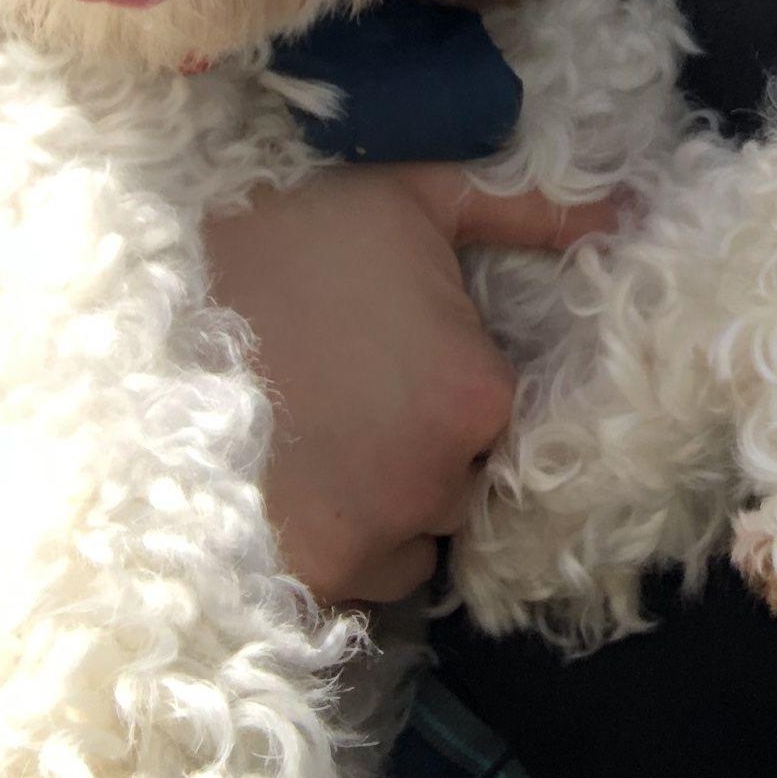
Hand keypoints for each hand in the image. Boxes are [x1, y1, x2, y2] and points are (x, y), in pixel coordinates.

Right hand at [205, 164, 619, 607]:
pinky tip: (281, 480)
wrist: (152, 286)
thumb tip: (625, 210)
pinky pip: (341, 583)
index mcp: (476, 399)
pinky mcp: (293, 576)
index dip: (446, 391)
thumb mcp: (418, 194)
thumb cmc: (294, 229)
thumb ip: (528, 211)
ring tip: (311, 441)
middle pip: (451, 492)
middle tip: (347, 397)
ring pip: (402, 548)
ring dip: (375, 511)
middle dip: (415, 456)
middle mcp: (432, 486)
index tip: (391, 361)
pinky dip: (321, 546)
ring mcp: (360, 541)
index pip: (493, 424)